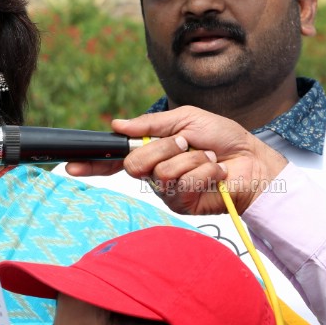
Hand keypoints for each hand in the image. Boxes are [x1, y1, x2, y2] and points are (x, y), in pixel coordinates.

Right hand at [66, 107, 286, 215]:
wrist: (253, 161)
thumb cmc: (223, 138)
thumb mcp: (187, 119)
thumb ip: (152, 124)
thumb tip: (118, 124)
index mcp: (151, 150)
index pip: (115, 159)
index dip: (93, 162)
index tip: (72, 165)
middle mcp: (153, 172)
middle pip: (135, 163)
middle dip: (164, 147)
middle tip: (186, 144)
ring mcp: (166, 191)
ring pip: (162, 172)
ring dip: (192, 159)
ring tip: (208, 158)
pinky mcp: (183, 205)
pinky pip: (183, 184)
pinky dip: (204, 171)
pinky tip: (215, 171)